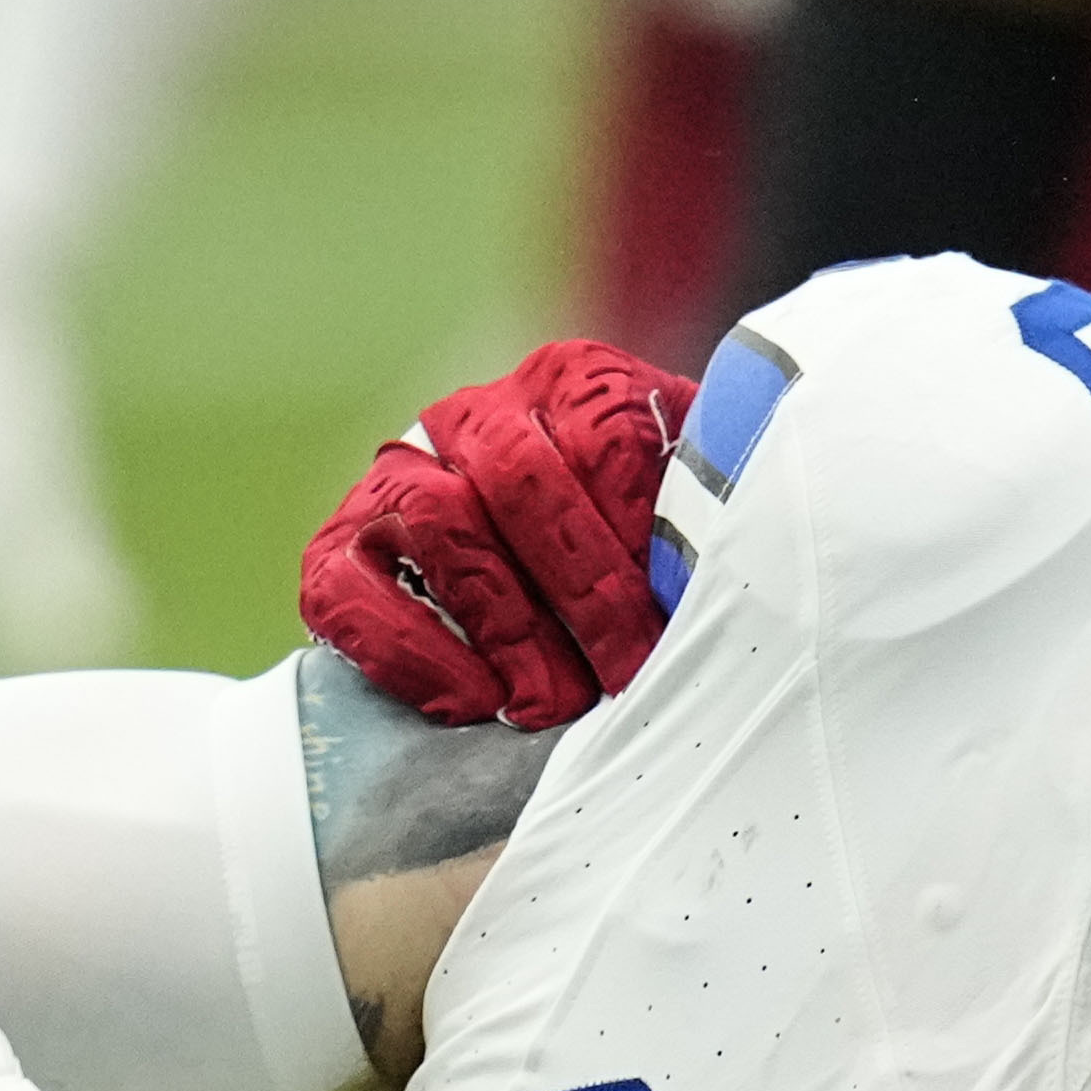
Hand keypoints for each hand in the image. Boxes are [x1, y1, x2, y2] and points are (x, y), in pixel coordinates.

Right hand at [301, 337, 699, 728]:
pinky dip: (409, 649)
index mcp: (576, 385)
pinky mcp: (342, 544)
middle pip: (522, 478)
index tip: (678, 624)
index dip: (642, 538)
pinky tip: (470, 705)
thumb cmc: (644, 575)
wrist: (545, 617)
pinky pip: (351, 586)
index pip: (608, 437)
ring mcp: (402, 472)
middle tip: (623, 680)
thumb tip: (749, 567)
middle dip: (582, 592)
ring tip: (549, 705)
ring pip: (438, 517)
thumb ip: (708, 526)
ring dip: (503, 621)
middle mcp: (479, 414)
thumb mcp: (689, 529)